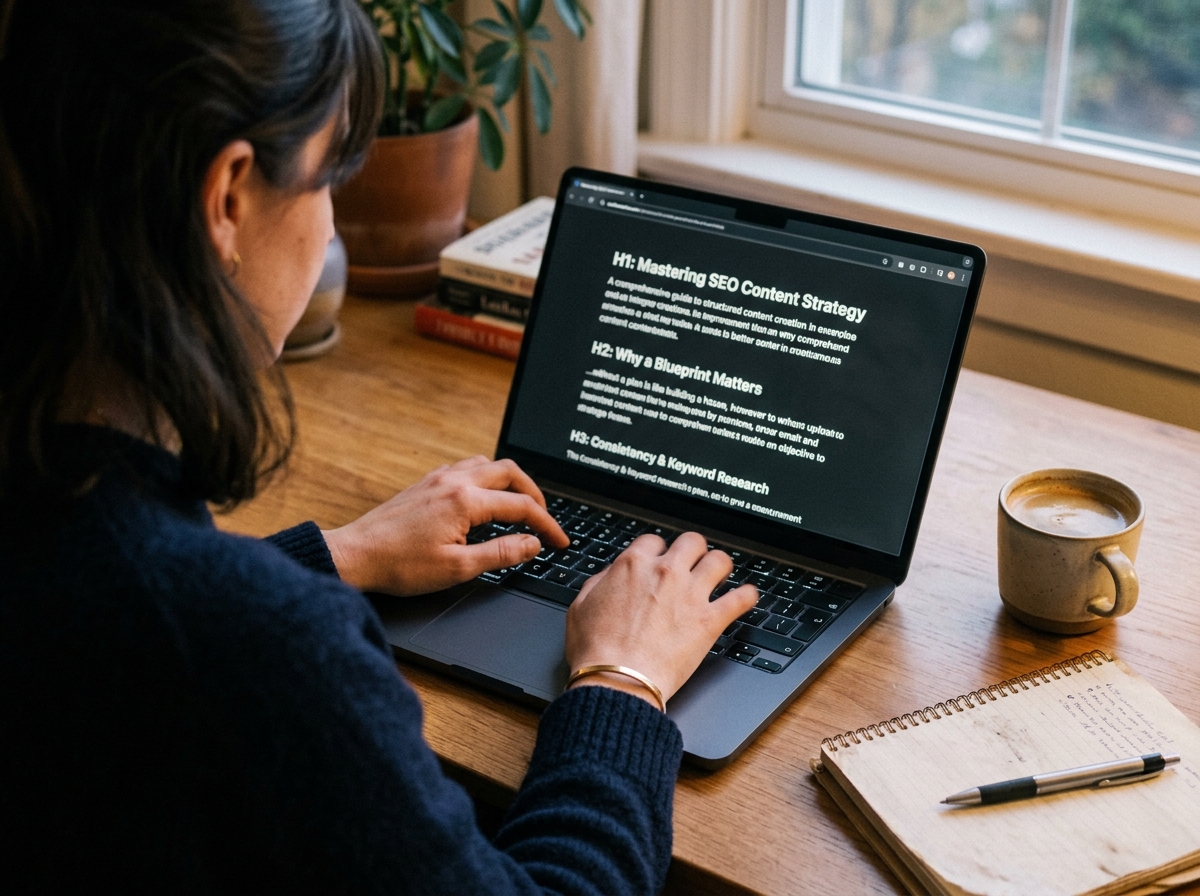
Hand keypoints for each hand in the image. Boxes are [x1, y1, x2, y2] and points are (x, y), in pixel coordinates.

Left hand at [322, 456, 568, 595]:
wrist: (355, 556)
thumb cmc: (400, 565)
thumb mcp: (458, 568)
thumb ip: (501, 553)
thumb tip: (531, 544)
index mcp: (465, 501)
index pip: (521, 507)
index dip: (548, 525)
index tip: (559, 542)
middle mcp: (454, 481)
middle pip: (510, 473)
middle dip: (535, 494)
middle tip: (544, 518)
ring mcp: (438, 479)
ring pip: (487, 465)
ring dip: (510, 482)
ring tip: (519, 505)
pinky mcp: (425, 483)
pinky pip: (466, 468)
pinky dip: (486, 479)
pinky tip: (483, 498)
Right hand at [564, 533, 757, 705]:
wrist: (617, 680)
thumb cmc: (596, 650)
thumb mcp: (581, 606)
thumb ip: (600, 582)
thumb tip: (612, 575)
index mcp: (633, 565)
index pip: (654, 541)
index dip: (658, 552)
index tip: (660, 562)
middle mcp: (665, 572)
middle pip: (692, 541)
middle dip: (693, 551)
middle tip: (692, 563)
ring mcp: (691, 594)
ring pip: (720, 560)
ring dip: (720, 566)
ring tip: (720, 574)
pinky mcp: (710, 620)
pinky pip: (740, 598)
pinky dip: (747, 596)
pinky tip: (747, 596)